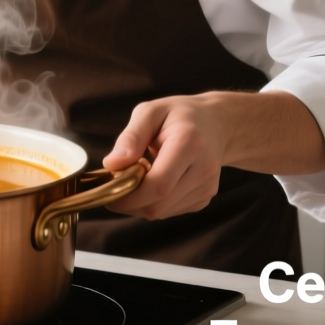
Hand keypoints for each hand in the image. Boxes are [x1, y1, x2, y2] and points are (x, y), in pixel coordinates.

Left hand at [100, 95, 226, 219]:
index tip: (107, 190)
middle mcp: (203, 169)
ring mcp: (206, 187)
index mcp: (190, 143)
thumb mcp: (150, 112)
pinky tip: (153, 181)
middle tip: (115, 185)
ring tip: (137, 176)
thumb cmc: (178, 115)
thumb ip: (131, 138)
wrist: (217, 124)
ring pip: (162, 212)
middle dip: (129, 202)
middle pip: (159, 204)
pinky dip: (153, 202)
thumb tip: (112, 165)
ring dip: (140, 202)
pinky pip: (169, 211)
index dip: (129, 195)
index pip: (158, 184)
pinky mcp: (204, 198)